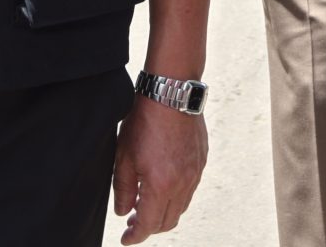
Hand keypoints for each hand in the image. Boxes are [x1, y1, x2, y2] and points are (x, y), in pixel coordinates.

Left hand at [112, 94, 206, 242]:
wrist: (171, 93)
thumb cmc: (145, 122)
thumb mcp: (124, 157)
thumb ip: (124, 190)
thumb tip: (124, 212)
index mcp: (160, 186)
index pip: (149, 225)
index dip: (135, 236)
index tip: (127, 239)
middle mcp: (182, 184)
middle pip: (167, 221)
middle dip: (150, 226)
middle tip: (134, 222)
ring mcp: (195, 173)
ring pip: (180, 207)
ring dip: (164, 211)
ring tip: (147, 203)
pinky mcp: (201, 161)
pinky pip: (190, 189)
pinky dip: (176, 195)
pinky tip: (163, 185)